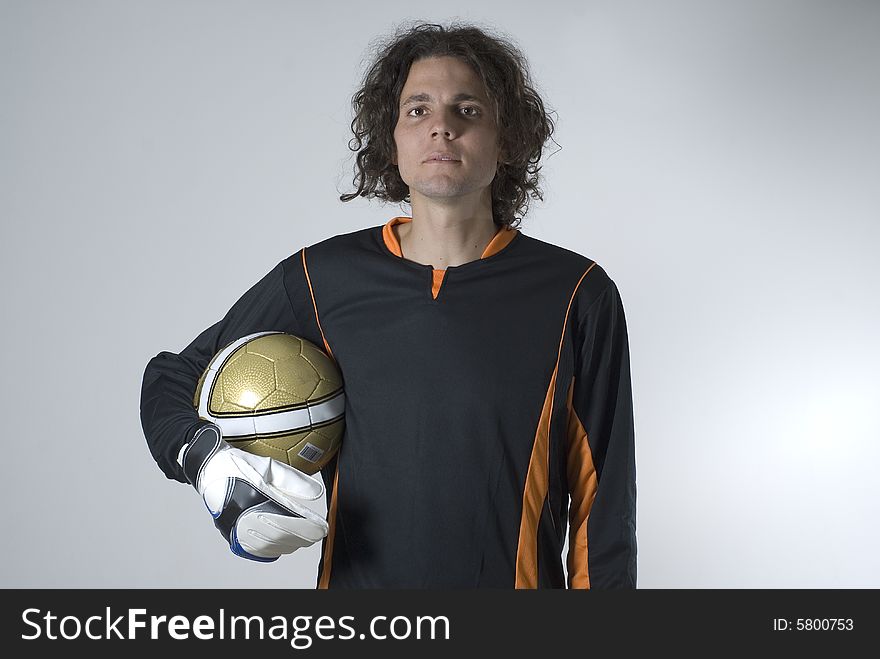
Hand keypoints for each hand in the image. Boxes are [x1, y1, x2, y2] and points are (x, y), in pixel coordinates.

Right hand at [177, 423, 328, 561]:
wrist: (207, 468)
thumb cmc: (237, 464)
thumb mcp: (268, 466)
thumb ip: (292, 480)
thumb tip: (316, 492)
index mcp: (253, 498)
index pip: (286, 519)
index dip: (306, 526)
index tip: (321, 528)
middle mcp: (242, 515)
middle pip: (278, 535)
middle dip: (301, 537)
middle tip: (316, 535)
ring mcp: (233, 526)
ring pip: (266, 545)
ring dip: (287, 544)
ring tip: (303, 540)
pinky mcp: (228, 532)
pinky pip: (251, 548)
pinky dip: (269, 550)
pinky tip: (281, 547)